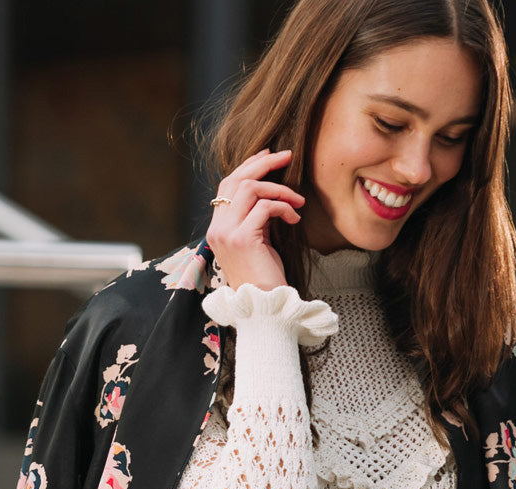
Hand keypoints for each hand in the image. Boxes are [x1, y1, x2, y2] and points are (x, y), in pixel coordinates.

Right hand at [206, 148, 305, 292]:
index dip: (248, 165)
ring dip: (280, 188)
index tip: (269, 156)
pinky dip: (284, 206)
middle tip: (288, 156)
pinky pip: (265, 207)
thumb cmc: (265, 278)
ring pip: (251, 188)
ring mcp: (227, 233)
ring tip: (298, 199)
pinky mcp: (243, 238)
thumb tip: (271, 192)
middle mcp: (218, 228)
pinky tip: (295, 218)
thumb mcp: (258, 241)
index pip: (228, 185)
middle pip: (237, 179)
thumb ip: (257, 218)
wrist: (265, 307)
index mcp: (218, 228)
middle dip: (264, 163)